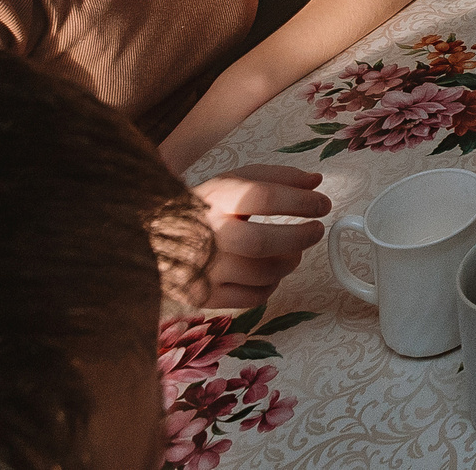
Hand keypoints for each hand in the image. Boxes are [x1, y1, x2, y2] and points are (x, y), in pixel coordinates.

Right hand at [193, 165, 330, 309]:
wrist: (153, 237)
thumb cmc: (203, 207)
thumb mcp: (233, 181)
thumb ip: (276, 178)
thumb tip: (316, 182)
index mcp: (216, 199)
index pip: (263, 197)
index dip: (301, 201)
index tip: (322, 204)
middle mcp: (207, 234)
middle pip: (263, 242)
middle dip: (300, 237)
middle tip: (316, 230)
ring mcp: (204, 269)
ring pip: (262, 274)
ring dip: (289, 262)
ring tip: (292, 251)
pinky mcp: (204, 296)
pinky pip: (252, 298)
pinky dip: (271, 285)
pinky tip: (270, 272)